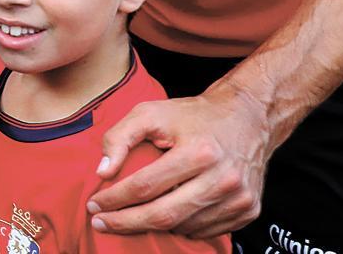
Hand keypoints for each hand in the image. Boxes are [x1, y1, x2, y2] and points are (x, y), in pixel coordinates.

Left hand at [86, 81, 268, 238]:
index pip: (145, 186)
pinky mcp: (248, 211)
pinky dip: (180, 227)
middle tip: (101, 223)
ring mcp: (239, 198)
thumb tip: (103, 171)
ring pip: (183, 227)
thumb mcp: (150, 112)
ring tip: (131, 216)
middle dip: (126, 222)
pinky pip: (205, 231)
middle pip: (164, 215)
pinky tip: (166, 214)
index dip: (114, 199)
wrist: (248, 118)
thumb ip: (120, 137)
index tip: (93, 205)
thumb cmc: (194, 116)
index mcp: (199, 152)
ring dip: (153, 226)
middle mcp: (223, 179)